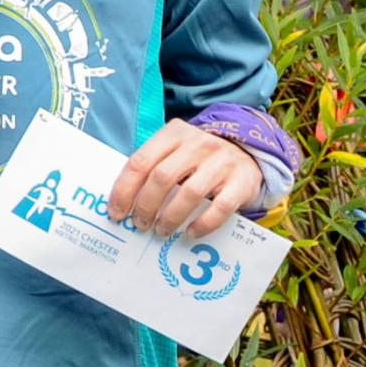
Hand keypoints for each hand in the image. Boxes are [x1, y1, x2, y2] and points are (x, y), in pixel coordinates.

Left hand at [108, 119, 262, 238]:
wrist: (248, 152)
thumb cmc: (199, 158)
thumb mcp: (175, 150)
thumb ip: (153, 166)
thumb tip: (123, 200)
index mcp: (173, 133)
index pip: (140, 161)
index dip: (124, 189)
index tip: (117, 212)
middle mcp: (197, 144)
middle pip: (162, 177)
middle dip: (146, 205)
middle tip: (140, 224)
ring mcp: (221, 162)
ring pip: (189, 193)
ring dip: (170, 217)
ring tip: (161, 230)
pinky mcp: (242, 182)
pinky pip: (219, 208)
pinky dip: (202, 224)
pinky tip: (190, 233)